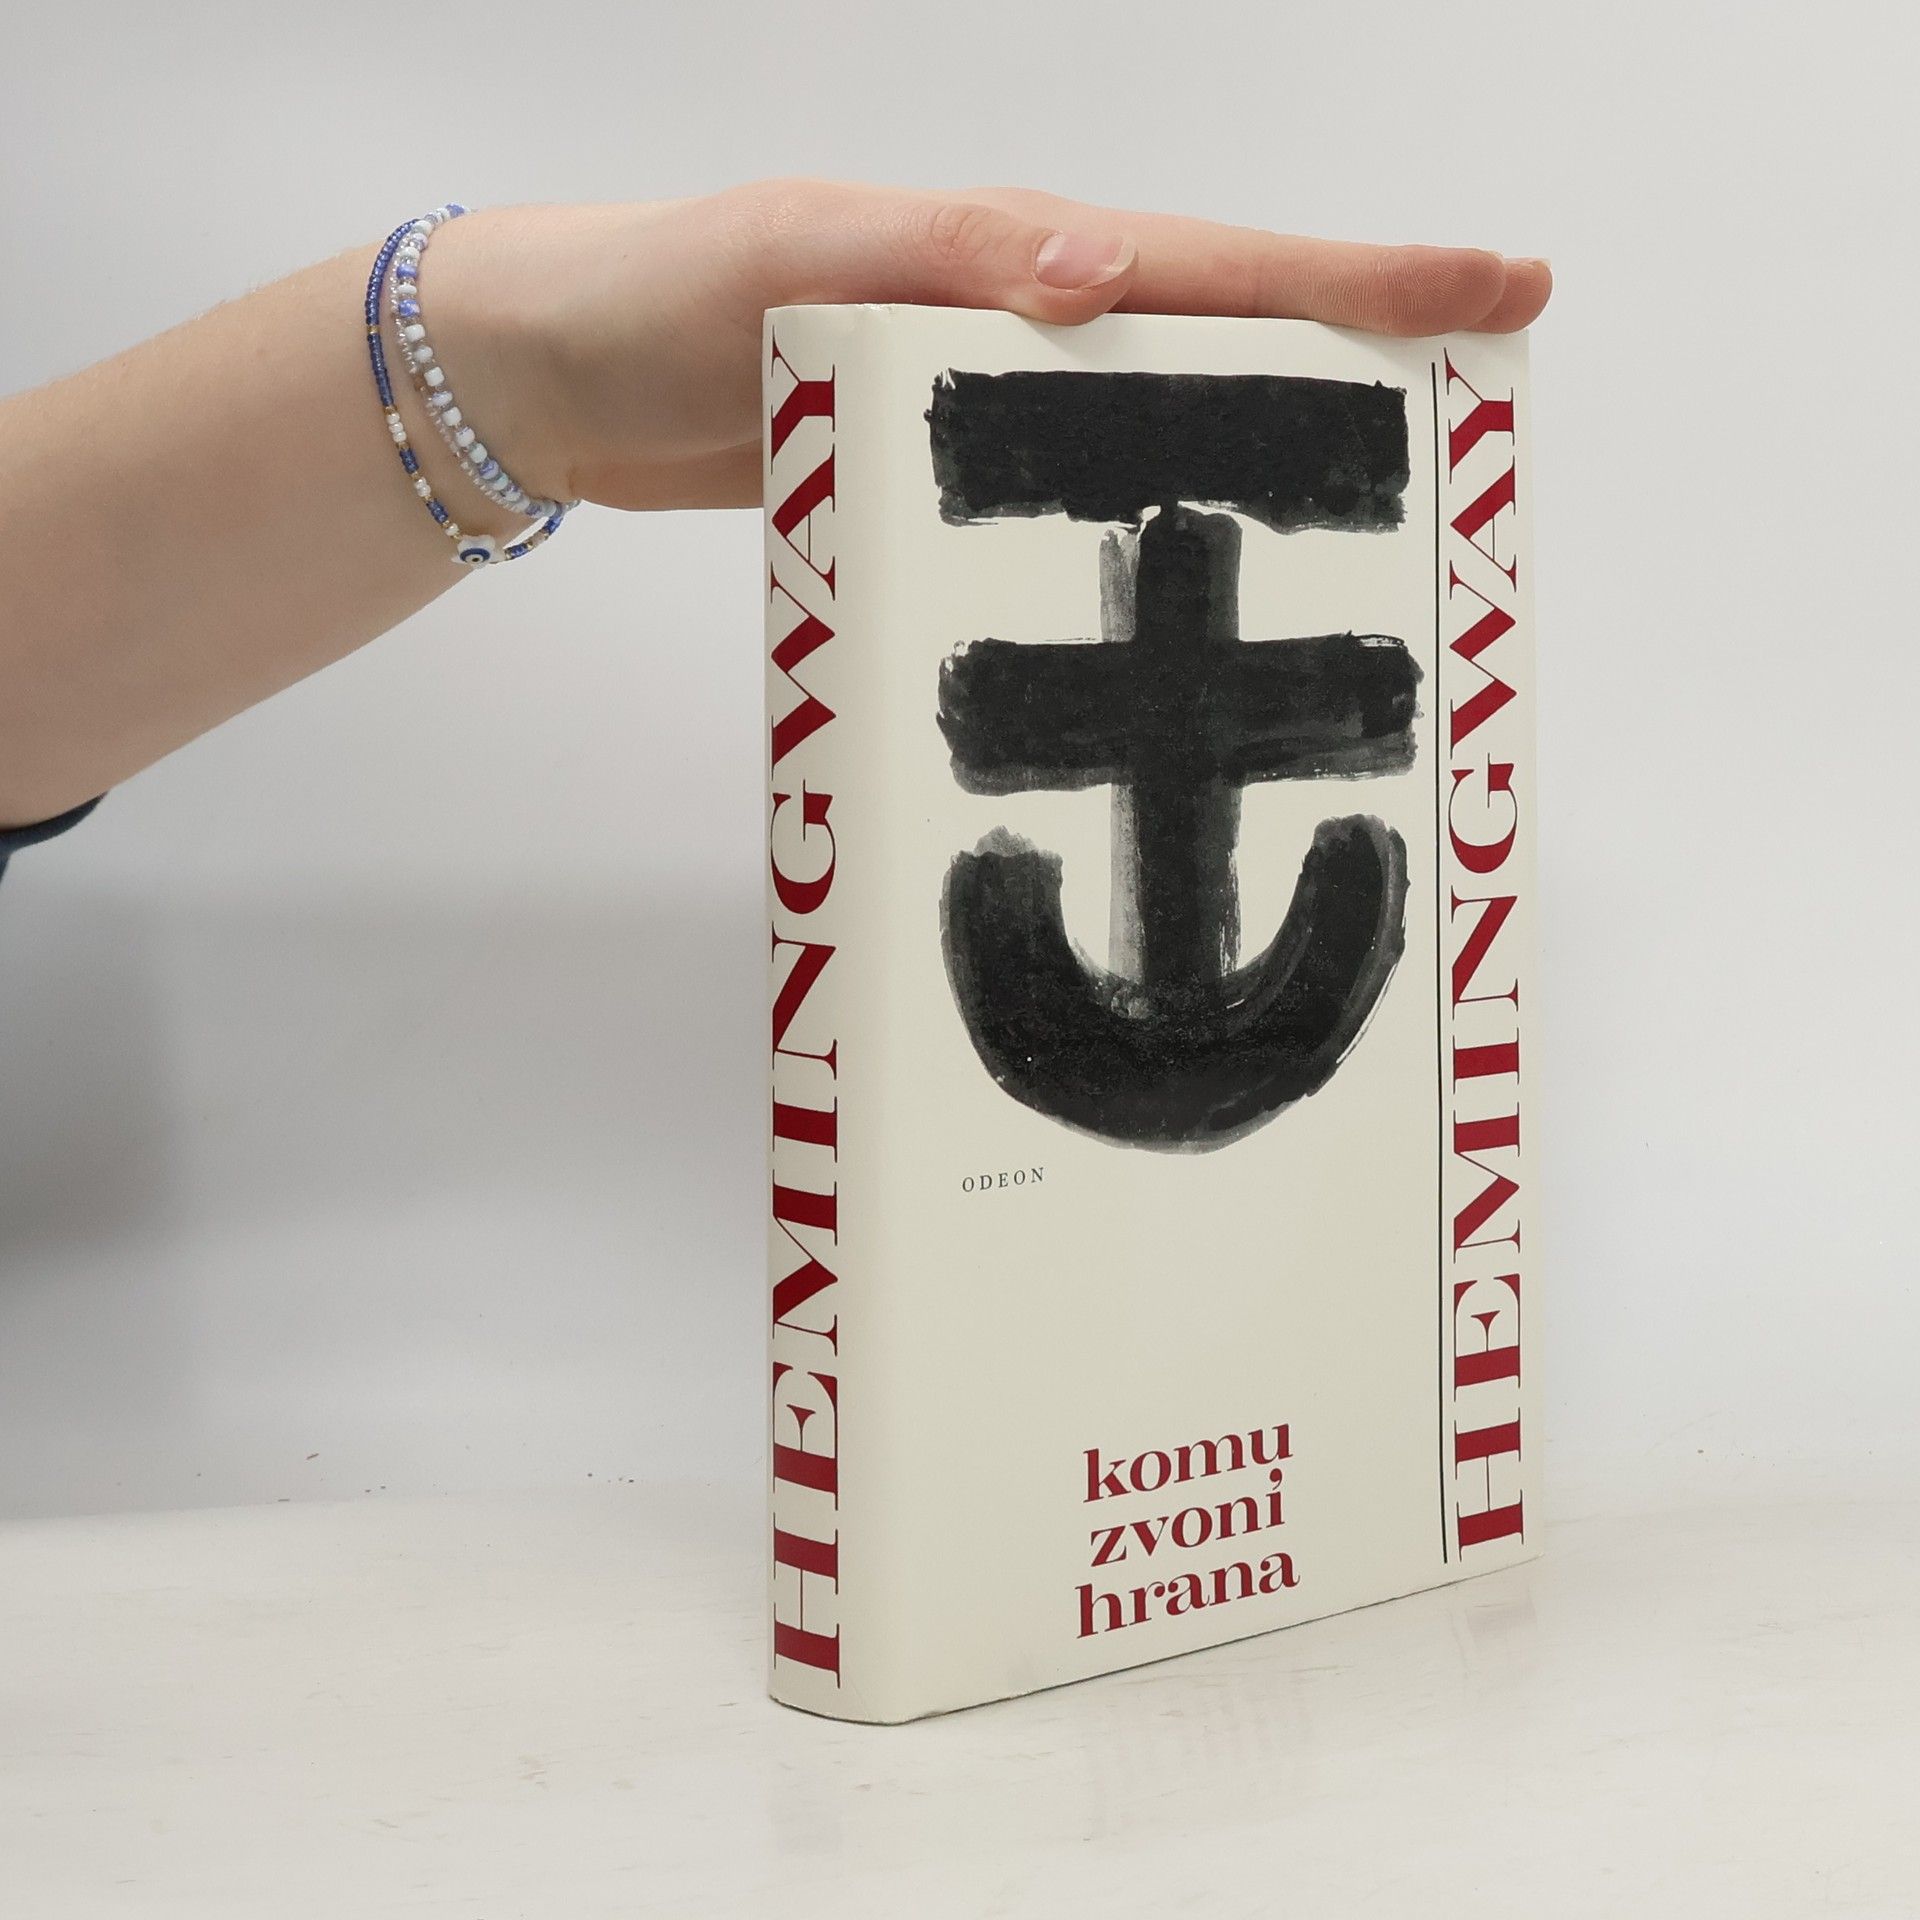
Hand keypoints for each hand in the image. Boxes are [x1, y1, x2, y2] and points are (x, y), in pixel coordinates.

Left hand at [425, 182, 1552, 515]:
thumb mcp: (794, 254)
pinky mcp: (937, 489)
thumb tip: (1105, 264)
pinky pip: (1060, 515)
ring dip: (1254, 485)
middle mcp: (1020, 330)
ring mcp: (984, 415)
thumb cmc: (661, 290)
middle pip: (1222, 355)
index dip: (1366, 282)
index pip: (1222, 267)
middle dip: (1354, 384)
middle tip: (1472, 440)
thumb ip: (942, 256)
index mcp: (1013, 258)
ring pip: (1154, 446)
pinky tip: (1167, 601)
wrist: (560, 378)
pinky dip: (1127, 545)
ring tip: (1357, 548)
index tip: (1499, 291)